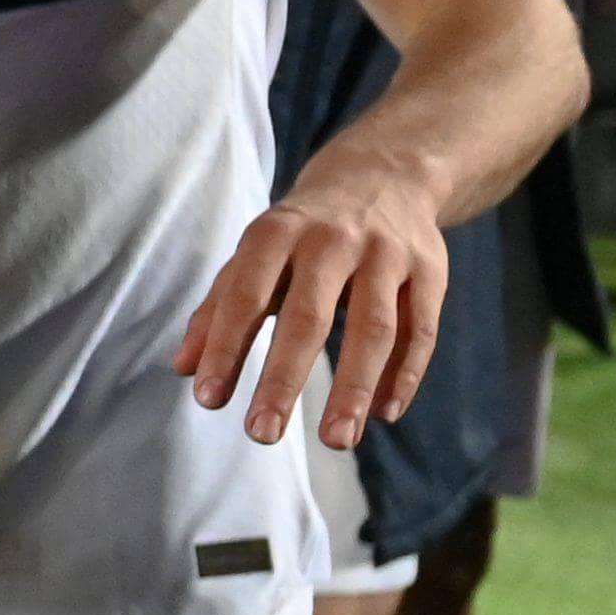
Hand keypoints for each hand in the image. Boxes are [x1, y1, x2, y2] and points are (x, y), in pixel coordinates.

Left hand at [177, 146, 447, 450]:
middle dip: (284, 379)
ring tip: (336, 440)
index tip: (208, 400)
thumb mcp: (254, 255)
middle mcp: (334, 239)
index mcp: (277, 232)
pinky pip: (420, 329)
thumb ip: (219, 309)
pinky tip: (383, 414)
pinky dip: (404, 375)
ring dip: (353, 388)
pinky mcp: (431, 270)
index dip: (225, 348)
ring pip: (376, 328)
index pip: (246, 296)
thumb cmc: (301, 232)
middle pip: (309, 317)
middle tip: (261, 434)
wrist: (382, 174)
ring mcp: (388, 254)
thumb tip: (184, 369)